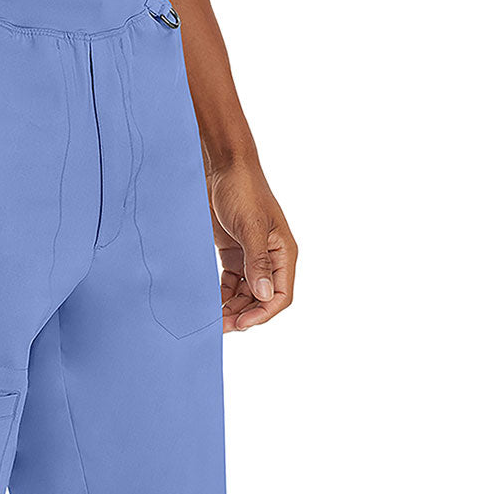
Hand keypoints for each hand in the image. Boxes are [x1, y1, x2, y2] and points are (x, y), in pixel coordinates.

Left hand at [206, 156, 297, 331]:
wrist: (222, 167)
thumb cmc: (243, 190)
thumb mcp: (251, 226)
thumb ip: (257, 262)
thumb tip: (264, 295)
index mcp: (283, 253)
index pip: (281, 295)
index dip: (263, 313)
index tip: (241, 322)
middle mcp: (270, 258)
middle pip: (261, 299)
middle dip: (243, 314)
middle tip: (220, 326)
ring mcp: (251, 257)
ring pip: (245, 294)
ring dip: (231, 308)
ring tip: (212, 318)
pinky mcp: (233, 254)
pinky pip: (230, 283)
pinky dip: (222, 295)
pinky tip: (210, 302)